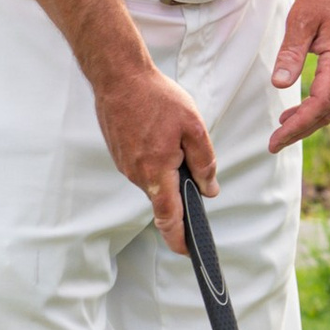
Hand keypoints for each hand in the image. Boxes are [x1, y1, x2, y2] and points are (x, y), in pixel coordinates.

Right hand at [94, 55, 217, 246]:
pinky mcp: (119, 153)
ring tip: (173, 137)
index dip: (178, 238)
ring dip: (167, 168)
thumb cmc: (157, 98)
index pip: (168, 217)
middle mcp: (137, 174)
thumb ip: (204, 162)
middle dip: (180, 188)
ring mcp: (124, 164)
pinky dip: (155, 158)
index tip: (188, 252)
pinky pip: (143, 166)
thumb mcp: (193, 127)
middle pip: (163, 196)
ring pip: (154, 179)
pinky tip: (159, 134)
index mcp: (156, 172)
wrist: (118, 77)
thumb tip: (210, 190)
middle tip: (192, 163)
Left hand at [269, 0, 329, 153]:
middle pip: (328, 112)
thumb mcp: (300, 22)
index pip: (320, 103)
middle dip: (302, 130)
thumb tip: (280, 85)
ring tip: (282, 130)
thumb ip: (291, 54)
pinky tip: (296, 111)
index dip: (298, 124)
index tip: (277, 138)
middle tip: (275, 143)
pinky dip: (315, 109)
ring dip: (308, 122)